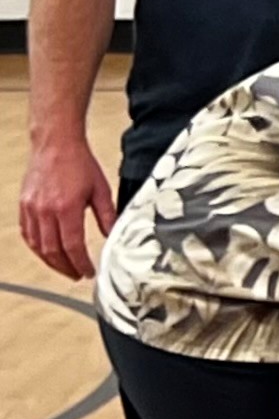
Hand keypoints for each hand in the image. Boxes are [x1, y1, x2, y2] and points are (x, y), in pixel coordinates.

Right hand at [17, 133, 111, 281]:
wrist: (55, 143)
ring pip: (37, 245)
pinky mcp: (24, 205)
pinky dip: (37, 247)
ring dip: (51, 261)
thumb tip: (114, 237)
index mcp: (66, 208)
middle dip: (66, 267)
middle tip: (78, 275)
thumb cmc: (80, 163)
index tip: (89, 272)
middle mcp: (45, 211)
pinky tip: (47, 252)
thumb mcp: (102, 190)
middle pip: (52, 251)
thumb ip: (108, 216)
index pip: (72, 246)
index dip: (81, 264)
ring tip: (65, 268)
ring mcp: (31, 208)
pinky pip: (27, 234)